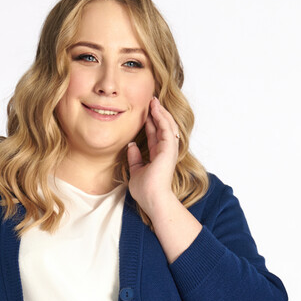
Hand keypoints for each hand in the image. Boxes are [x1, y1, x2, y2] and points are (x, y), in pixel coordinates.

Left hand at [126, 95, 180, 213]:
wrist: (153, 199)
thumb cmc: (145, 191)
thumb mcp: (135, 171)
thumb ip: (134, 158)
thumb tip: (131, 145)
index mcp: (159, 157)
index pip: (156, 136)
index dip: (151, 123)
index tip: (146, 112)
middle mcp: (166, 152)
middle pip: (163, 128)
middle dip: (157, 114)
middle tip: (151, 101)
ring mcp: (169, 150)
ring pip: (167, 125)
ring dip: (161, 112)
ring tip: (154, 101)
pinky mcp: (169, 149)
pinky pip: (166, 128)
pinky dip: (161, 117)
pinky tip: (155, 108)